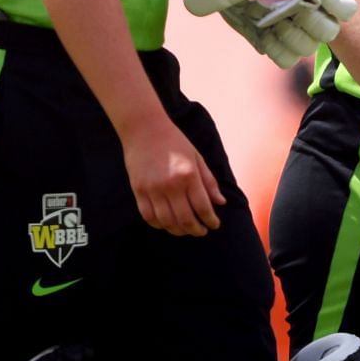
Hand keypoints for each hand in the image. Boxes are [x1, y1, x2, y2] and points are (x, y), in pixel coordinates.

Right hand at [120, 112, 224, 236]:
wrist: (144, 129)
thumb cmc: (174, 141)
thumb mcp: (197, 158)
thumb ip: (209, 182)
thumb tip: (221, 203)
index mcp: (188, 175)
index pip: (203, 207)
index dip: (211, 220)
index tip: (215, 225)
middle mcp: (170, 185)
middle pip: (185, 219)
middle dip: (196, 230)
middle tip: (202, 231)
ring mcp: (152, 189)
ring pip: (166, 222)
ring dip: (179, 231)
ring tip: (186, 230)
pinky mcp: (138, 191)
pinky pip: (149, 216)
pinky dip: (159, 225)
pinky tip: (167, 223)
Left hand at [177, 0, 358, 67]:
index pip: (344, 7)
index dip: (337, 7)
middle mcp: (308, 7)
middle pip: (328, 31)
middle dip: (312, 24)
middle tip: (290, 9)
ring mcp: (290, 26)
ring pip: (307, 47)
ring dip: (292, 37)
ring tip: (271, 21)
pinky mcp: (271, 39)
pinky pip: (285, 58)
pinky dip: (277, 50)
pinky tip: (263, 34)